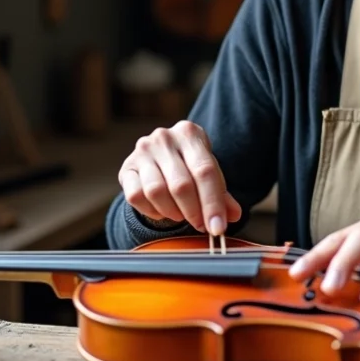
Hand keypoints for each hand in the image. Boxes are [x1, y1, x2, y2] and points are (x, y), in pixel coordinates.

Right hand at [118, 120, 241, 235]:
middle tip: (201, 225)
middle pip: (181, 184)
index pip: (205, 171)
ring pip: (156, 191)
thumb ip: (222, 194)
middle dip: (194, 212)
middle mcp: (164, 138)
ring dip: (172, 211)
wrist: (160, 157)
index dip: (213, 203)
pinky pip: (136, 197)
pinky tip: (162, 210)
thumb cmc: (189, 165)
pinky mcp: (125, 168)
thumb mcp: (208, 173)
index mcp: (189, 133)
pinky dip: (152, 211)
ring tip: (181, 215)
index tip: (218, 228)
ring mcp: (142, 151)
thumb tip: (233, 215)